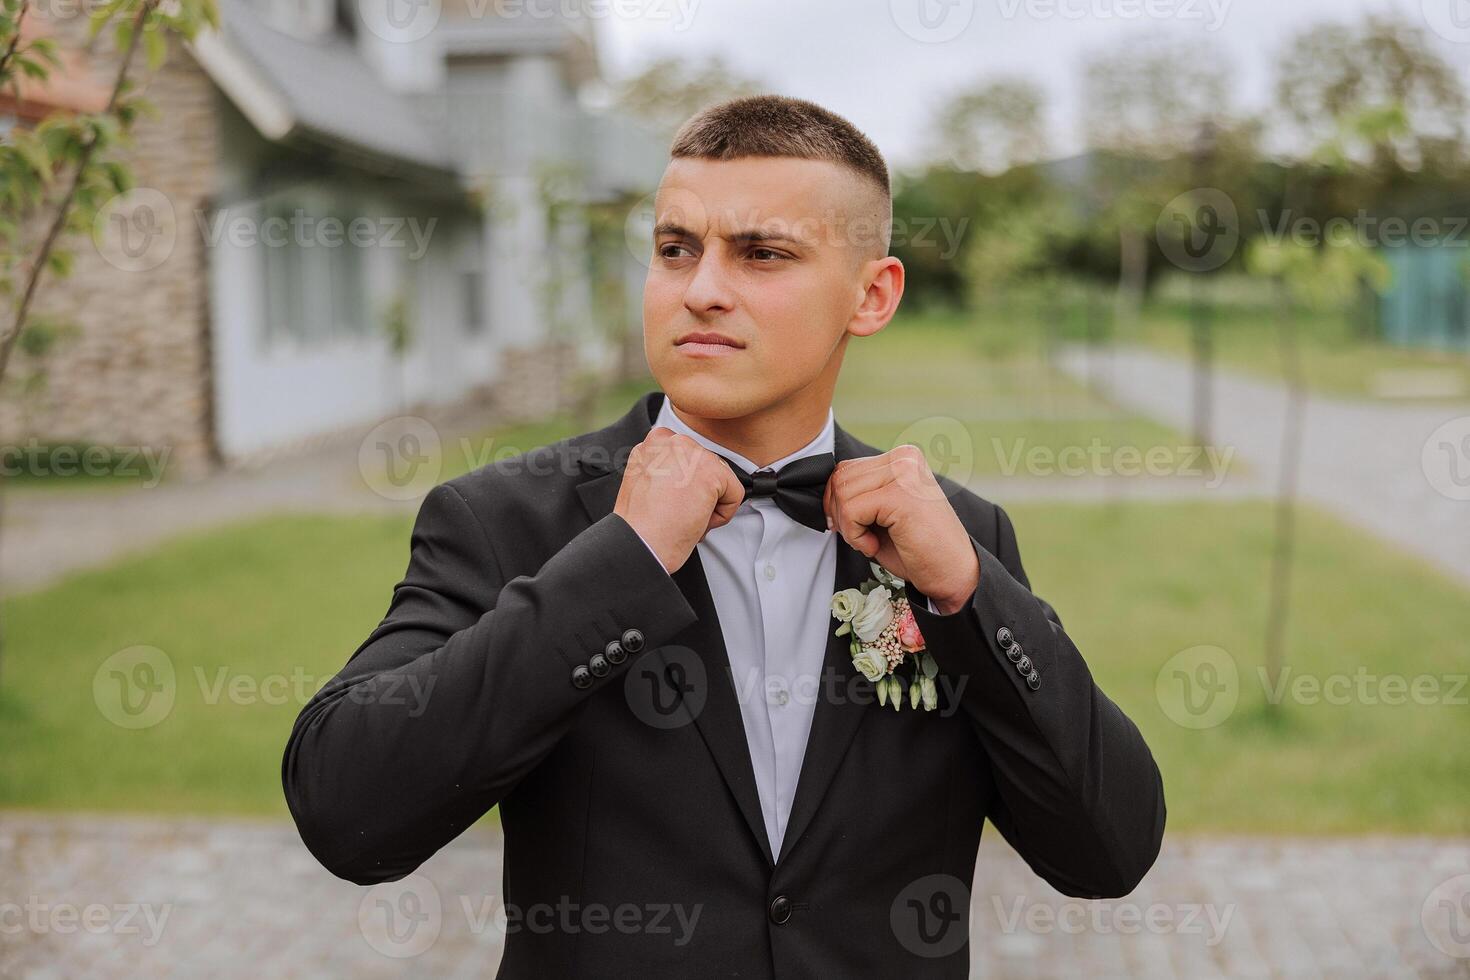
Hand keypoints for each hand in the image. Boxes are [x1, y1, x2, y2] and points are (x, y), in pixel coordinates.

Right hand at [614, 426, 745, 573]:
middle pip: (709, 467)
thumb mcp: (645, 482)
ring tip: (682, 516)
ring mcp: (692, 453)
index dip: (686, 486)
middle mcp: (672, 441)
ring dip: (708, 505)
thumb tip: (689, 474)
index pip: (690, 458)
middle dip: (699, 494)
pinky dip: (721, 516)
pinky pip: (735, 494)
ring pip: (722, 480)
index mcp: (654, 442)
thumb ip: (667, 468)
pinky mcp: (711, 472)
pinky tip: (695, 520)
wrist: (638, 543)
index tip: (669, 502)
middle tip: (676, 512)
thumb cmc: (640, 525)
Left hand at [823, 444, 979, 613]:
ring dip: (848, 527)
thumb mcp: (881, 513)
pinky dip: (855, 535)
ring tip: (870, 542)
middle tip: (862, 538)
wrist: (951, 574)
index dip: (837, 503)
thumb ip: (859, 494)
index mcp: (902, 458)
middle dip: (840, 515)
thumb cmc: (916, 548)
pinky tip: (874, 546)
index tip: (851, 528)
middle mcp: (905, 458)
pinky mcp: (900, 495)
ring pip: (843, 493)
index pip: (846, 469)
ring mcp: (904, 473)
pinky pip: (852, 510)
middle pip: (840, 478)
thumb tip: (824, 492)